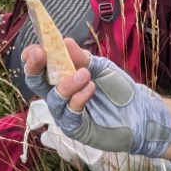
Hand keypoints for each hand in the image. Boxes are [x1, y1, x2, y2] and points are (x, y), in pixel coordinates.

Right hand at [22, 38, 170, 157]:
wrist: (138, 112)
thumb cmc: (117, 88)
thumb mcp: (102, 67)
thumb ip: (83, 58)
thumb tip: (65, 41)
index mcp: (62, 75)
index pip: (40, 66)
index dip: (32, 57)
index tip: (36, 48)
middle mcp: (58, 93)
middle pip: (36, 82)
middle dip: (35, 67)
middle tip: (41, 54)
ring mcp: (65, 111)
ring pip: (53, 97)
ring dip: (67, 83)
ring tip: (85, 74)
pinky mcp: (74, 128)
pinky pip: (69, 113)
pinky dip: (79, 98)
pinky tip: (91, 89)